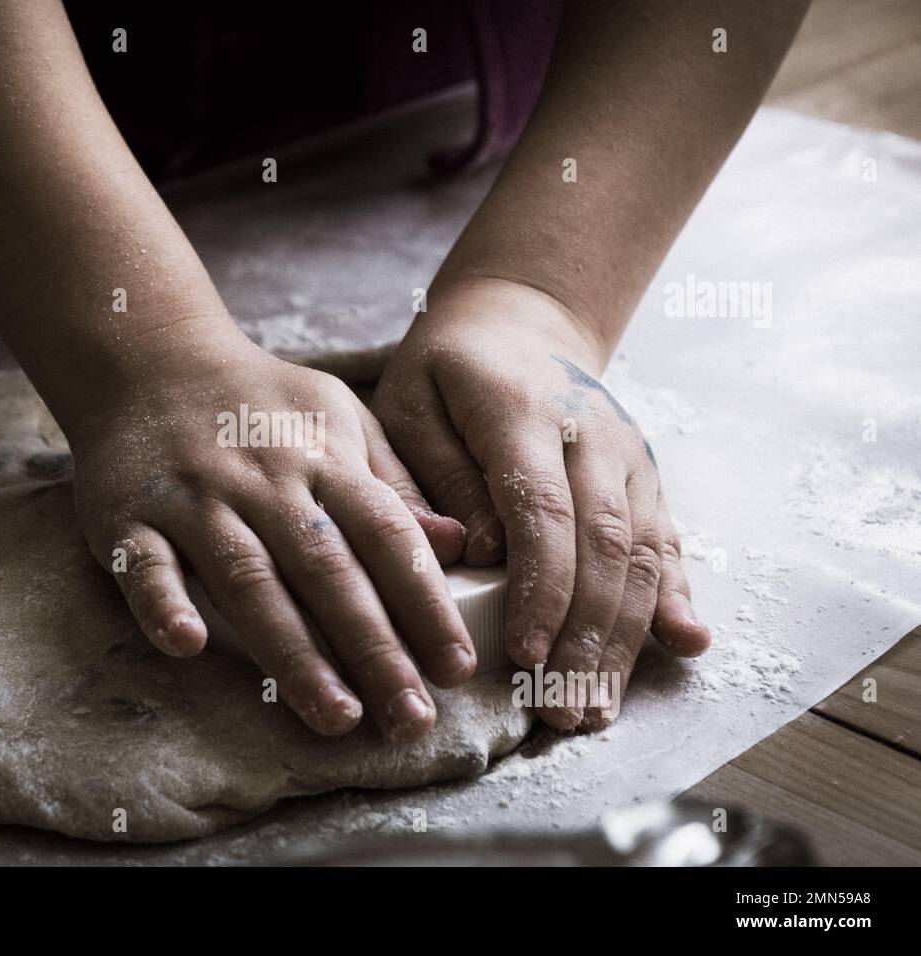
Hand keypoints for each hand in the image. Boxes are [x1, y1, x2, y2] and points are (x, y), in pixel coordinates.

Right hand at [67, 324, 474, 740]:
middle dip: (374, 648)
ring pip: (249, 579)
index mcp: (323, 459)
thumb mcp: (339, 421)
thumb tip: (458, 546)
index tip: (457, 669)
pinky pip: (145, 563)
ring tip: (335, 716)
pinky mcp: (129, 516)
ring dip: (293, 651)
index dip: (425, 604)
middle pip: (327, 571)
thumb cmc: (259, 403)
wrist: (148, 359)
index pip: (386, 536)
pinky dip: (163, 603)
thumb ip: (394, 484)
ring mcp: (195, 499)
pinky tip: (188, 645)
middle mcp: (264, 481)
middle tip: (411, 719)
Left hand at [371, 278, 710, 729]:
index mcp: (524, 411)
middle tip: (560, 709)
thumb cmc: (446, 371)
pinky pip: (664, 539)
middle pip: (602, 544)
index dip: (541, 588)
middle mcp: (592, 434)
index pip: (543, 510)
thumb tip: (480, 555)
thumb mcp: (409, 403)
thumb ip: (433, 474)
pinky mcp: (645, 475)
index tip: (524, 654)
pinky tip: (685, 645)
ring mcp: (628, 455)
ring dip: (623, 636)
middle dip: (584, 634)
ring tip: (596, 707)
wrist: (519, 319)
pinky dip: (673, 595)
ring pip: (639, 552)